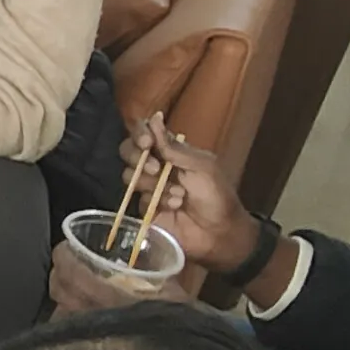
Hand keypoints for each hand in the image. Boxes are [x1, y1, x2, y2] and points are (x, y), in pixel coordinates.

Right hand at [116, 113, 258, 283]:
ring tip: (178, 195)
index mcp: (171, 152)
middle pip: (129, 153)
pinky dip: (157, 201)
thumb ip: (175, 147)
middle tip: (158, 169)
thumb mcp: (202, 166)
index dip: (139, 134)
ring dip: (154, 184)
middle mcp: (156, 167)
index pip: (144, 134)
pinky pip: (139, 200)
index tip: (147, 143)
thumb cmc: (217, 195)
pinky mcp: (145, 210)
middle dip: (139, 159)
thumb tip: (154, 118)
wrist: (220, 232)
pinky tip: (176, 206)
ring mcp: (149, 189)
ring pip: (131, 177)